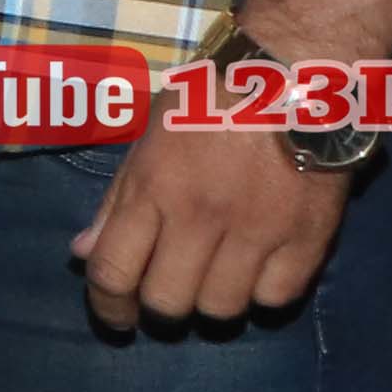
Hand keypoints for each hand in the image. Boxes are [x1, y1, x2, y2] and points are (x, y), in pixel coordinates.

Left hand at [75, 105, 360, 331]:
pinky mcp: (308, 237)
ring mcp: (257, 230)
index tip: (116, 318)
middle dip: (159, 308)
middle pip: (166, 303)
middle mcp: (201, 217)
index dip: (107, 307)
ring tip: (215, 281)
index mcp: (154, 189)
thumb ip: (117, 200)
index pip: (113, 271)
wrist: (298, 74)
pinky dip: (263, 295)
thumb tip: (83, 252)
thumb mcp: (148, 136)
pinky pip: (276, 298)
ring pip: (221, 309)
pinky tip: (259, 273)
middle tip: (170, 294)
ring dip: (212, 304)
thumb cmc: (212, 98)